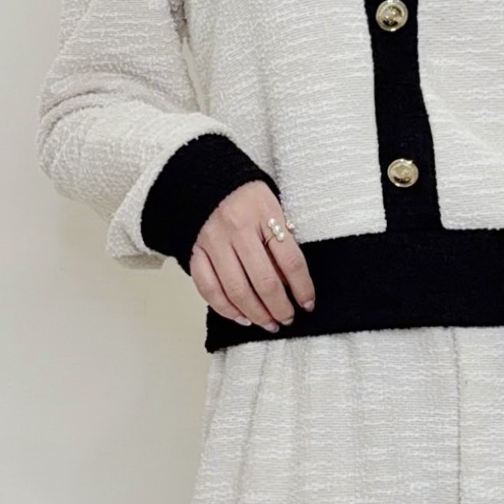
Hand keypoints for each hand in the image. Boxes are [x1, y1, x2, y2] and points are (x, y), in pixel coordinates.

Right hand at [186, 181, 314, 330]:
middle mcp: (238, 228)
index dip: (302, 288)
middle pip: (264, 281)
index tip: (308, 304)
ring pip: (237, 290)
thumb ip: (282, 241)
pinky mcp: (195, 251)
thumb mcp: (272, 209)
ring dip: (256, 314)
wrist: (205, 180)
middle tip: (287, 319)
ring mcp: (214, 241)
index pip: (291, 260)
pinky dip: (225, 309)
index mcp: (264, 213)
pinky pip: (209, 289)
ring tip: (268, 323)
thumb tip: (292, 285)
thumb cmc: (245, 198)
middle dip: (280, 308)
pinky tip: (241, 317)